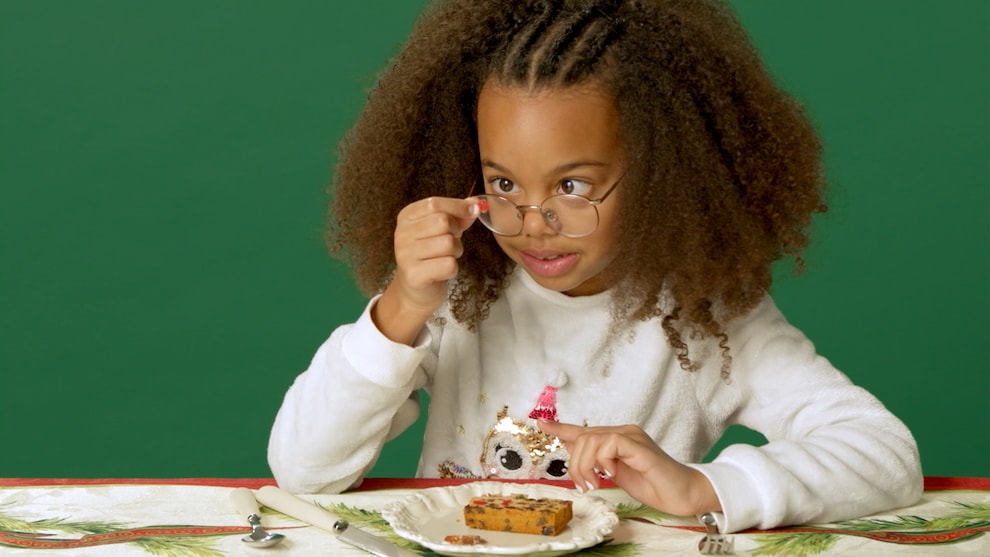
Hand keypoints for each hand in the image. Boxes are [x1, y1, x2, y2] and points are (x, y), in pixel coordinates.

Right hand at [373, 197, 478, 343]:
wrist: (416, 290)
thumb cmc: (431, 255)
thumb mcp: (443, 229)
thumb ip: (459, 214)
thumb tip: (477, 203)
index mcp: (407, 217)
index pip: (434, 203)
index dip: (458, 206)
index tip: (473, 210)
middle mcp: (402, 234)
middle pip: (443, 221)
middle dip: (456, 233)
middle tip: (449, 243)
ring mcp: (405, 255)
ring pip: (448, 243)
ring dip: (455, 251)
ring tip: (445, 257)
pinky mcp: (414, 275)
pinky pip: (449, 264)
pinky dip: (453, 269)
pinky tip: (442, 271)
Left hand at [538, 420, 720, 515]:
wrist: (683, 494)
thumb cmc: (654, 486)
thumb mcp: (616, 476)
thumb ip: (597, 464)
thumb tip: (574, 453)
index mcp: (618, 439)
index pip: (585, 431)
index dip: (561, 428)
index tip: (541, 424)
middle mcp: (624, 433)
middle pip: (584, 437)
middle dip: (575, 463)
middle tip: (583, 485)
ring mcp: (633, 438)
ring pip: (593, 440)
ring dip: (586, 465)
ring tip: (595, 484)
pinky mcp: (640, 447)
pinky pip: (611, 444)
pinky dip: (604, 460)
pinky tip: (611, 474)